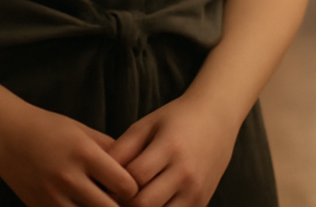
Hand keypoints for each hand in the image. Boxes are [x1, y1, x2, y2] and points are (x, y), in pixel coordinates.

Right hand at [0, 104, 138, 206]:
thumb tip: (137, 168)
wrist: (5, 133)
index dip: (133, 190)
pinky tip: (80, 205)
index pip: (126, 185)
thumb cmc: (47, 127)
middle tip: (119, 201)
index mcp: (85, 153)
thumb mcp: (82, 130)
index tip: (130, 187)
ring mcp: (52, 196)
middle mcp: (69, 176)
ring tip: (99, 202)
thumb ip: (110, 149)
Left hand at [109, 95, 239, 206]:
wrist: (216, 118)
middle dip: (125, 202)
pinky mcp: (202, 202)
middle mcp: (186, 172)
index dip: (115, 183)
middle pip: (144, 204)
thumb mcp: (145, 125)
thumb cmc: (175, 120)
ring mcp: (196, 191)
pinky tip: (151, 201)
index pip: (134, 178)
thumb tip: (99, 176)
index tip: (107, 180)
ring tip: (133, 199)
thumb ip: (121, 149)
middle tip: (117, 194)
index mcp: (169, 148)